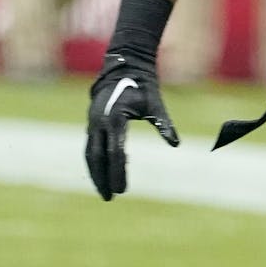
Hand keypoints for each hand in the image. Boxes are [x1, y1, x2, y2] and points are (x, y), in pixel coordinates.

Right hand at [85, 51, 178, 200]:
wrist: (123, 68)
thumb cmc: (143, 86)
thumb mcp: (155, 104)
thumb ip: (164, 124)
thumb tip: (175, 143)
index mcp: (115, 118)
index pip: (115, 152)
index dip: (118, 172)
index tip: (122, 189)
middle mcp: (100, 123)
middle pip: (97, 158)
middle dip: (102, 178)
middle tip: (110, 198)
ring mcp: (93, 123)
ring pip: (90, 154)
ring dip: (96, 174)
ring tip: (104, 192)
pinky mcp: (92, 124)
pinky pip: (91, 148)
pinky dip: (95, 163)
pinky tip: (102, 175)